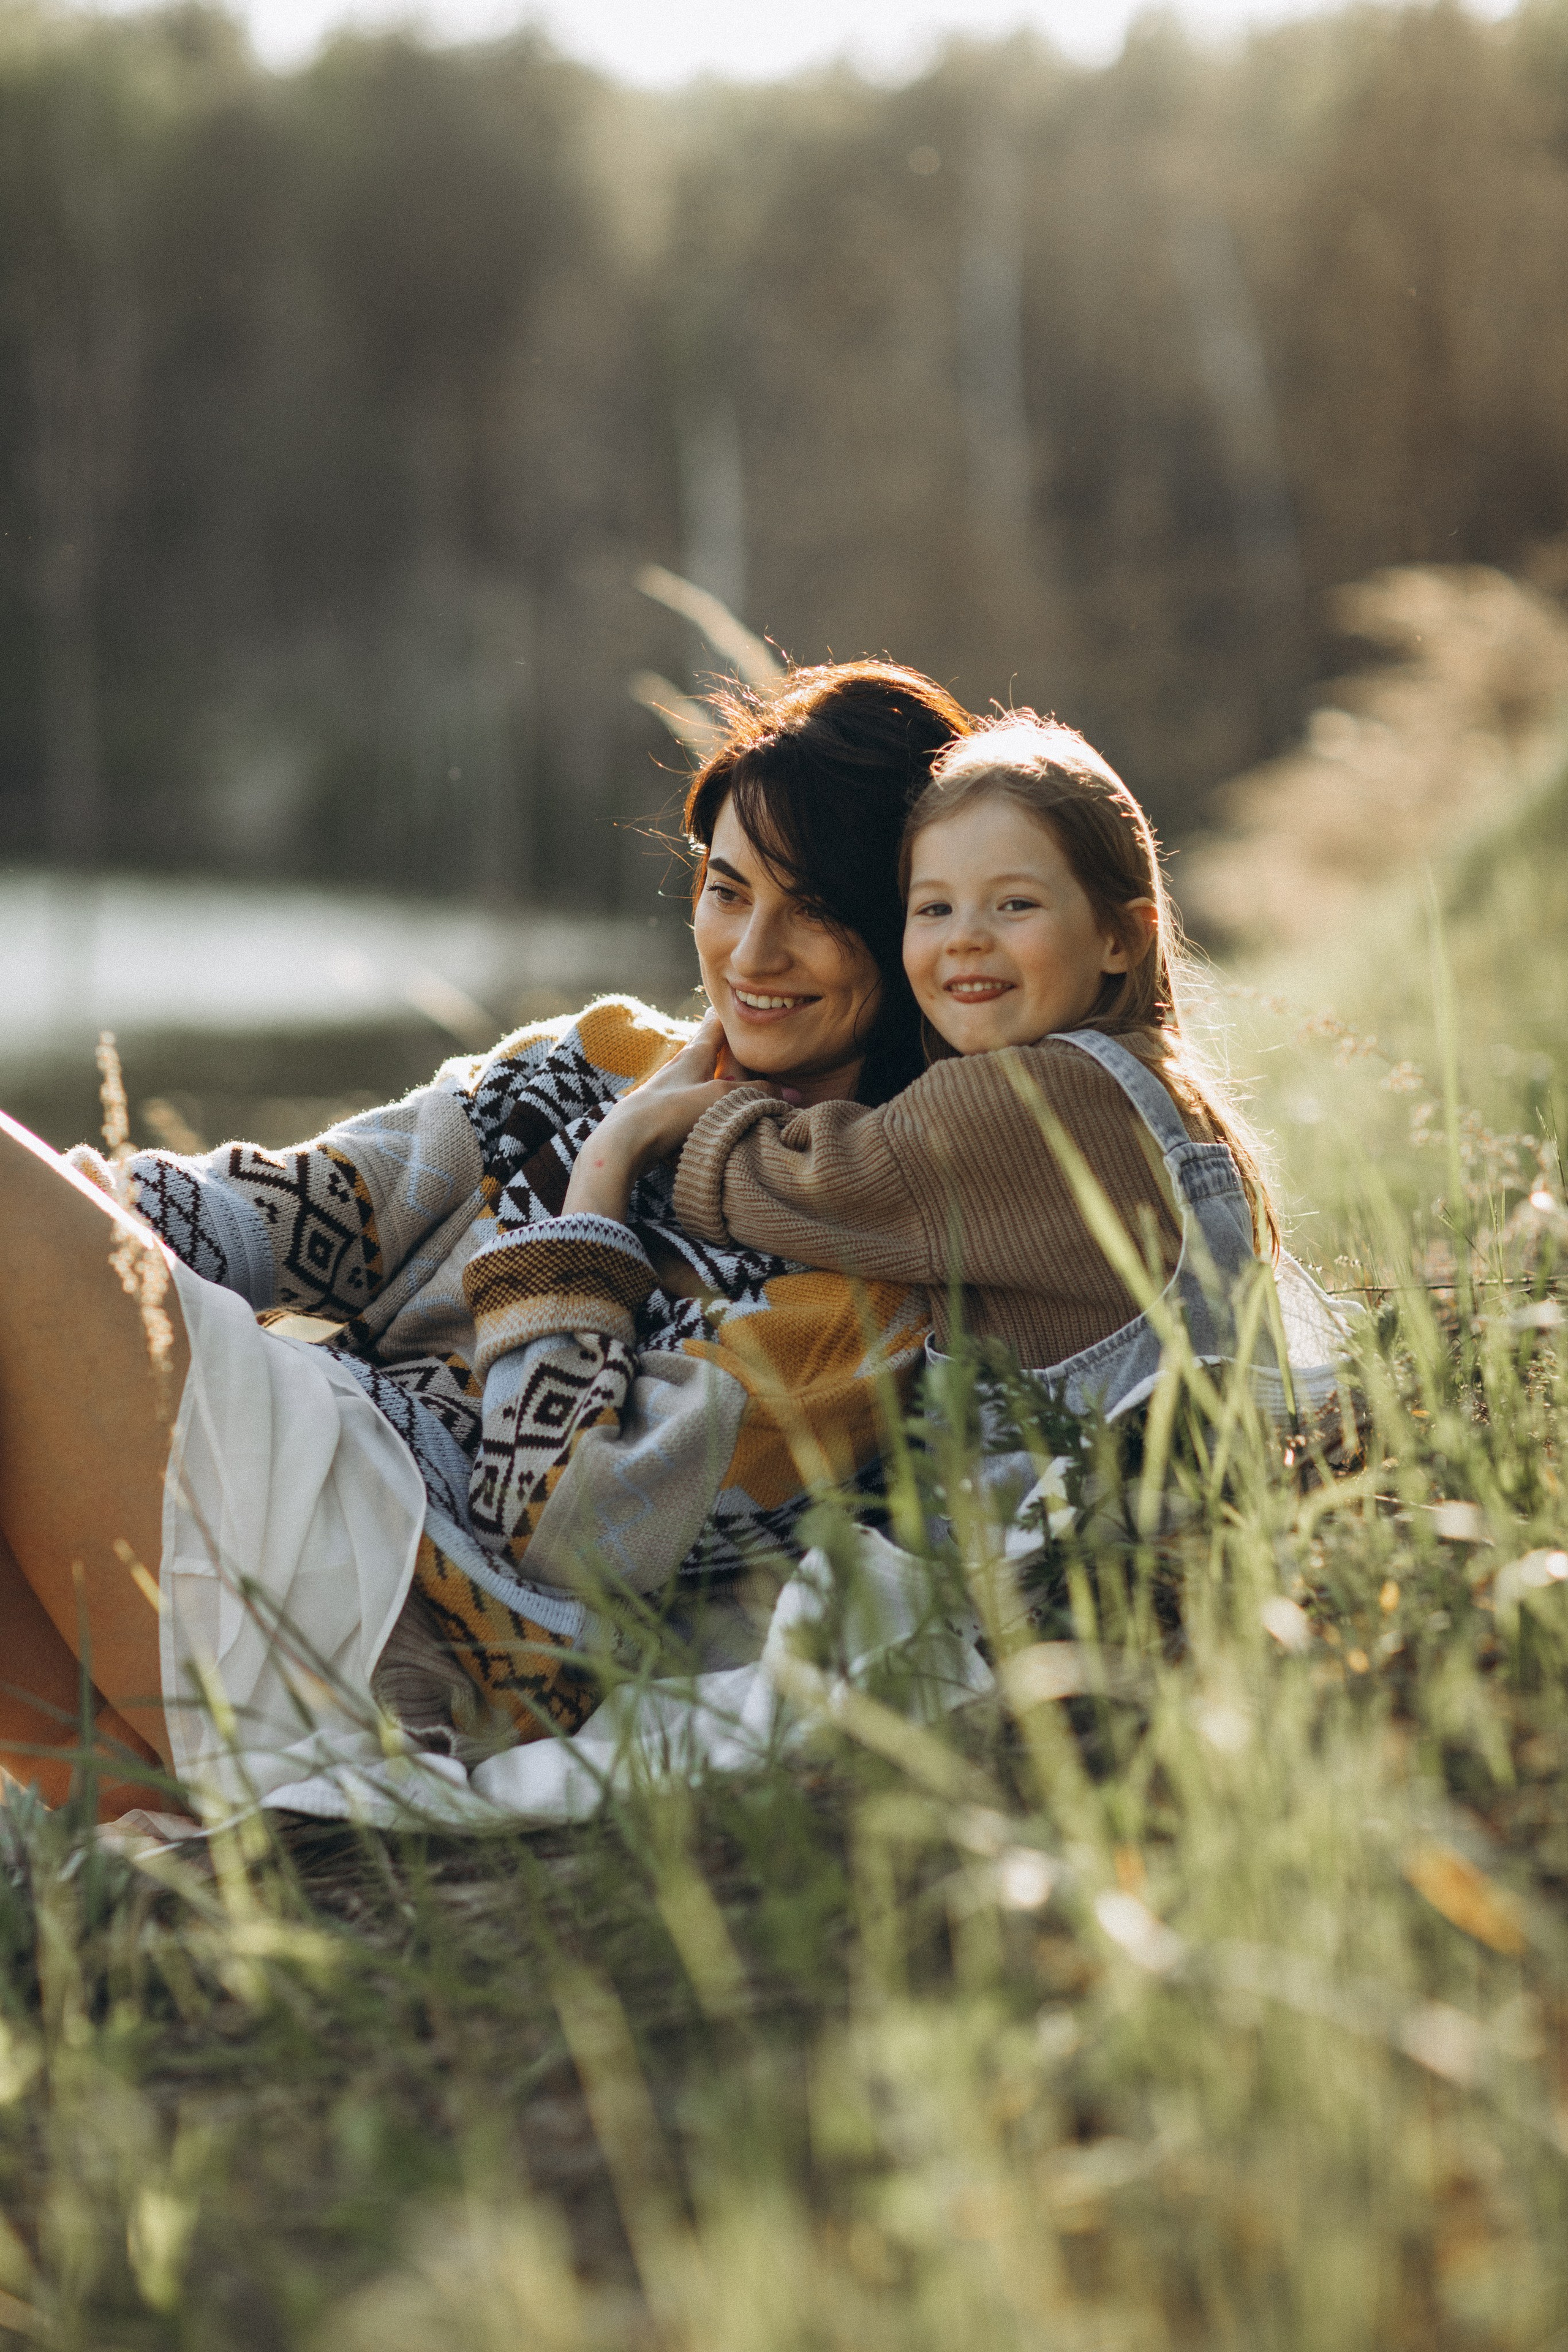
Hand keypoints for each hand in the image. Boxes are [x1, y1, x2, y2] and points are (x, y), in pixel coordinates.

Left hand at [563, 1011, 744, 1220]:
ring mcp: (667, 1092)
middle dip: (720, 1045)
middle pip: (704, 1050)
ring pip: (696, 1078)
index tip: (733, 1003)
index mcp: (693, 1056)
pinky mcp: (660, 1117)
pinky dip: (702, 1104)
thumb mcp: (721, 1098)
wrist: (625, 1143)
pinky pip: (688, 1105)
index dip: (727, 1015)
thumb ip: (757, 1094)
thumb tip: (793, 1095)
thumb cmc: (672, 1111)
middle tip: (732, 1036)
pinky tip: (706, 1116)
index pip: (715, 1027)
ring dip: (712, 1077)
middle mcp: (678, 1069)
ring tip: (727, 1078)